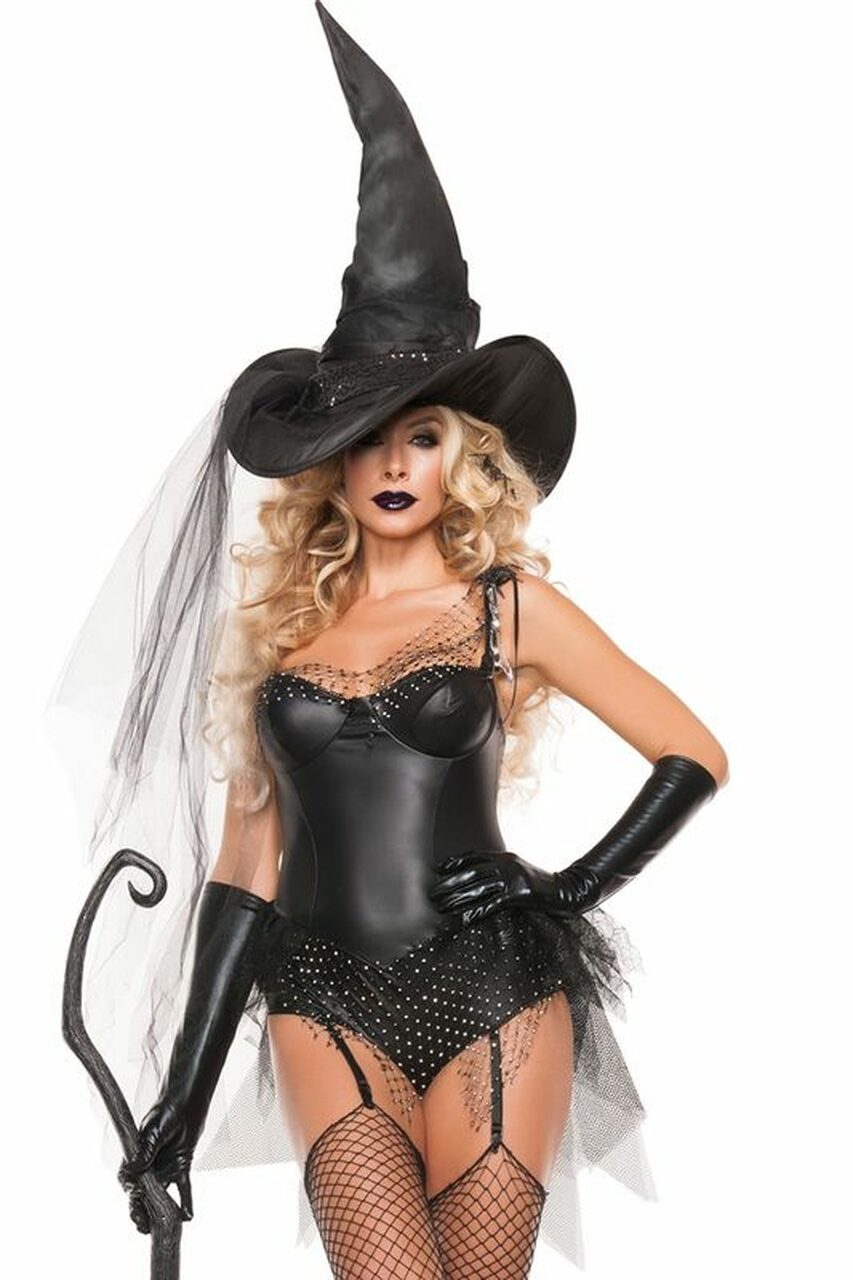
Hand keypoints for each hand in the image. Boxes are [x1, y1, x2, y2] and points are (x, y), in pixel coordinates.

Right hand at [118, 1097, 195, 1233]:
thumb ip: (146, 1151)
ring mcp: (164, 1170)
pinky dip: (186, 1202)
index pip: (130, 1184)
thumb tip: (134, 1169)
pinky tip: (188, 1215)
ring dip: (160, 1213)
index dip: (132, 1195)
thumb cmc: (164, 1112)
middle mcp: (148, 1169)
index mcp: (135, 1160)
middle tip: (143, 1225)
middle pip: (143, 1196)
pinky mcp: (181, 1168)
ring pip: (160, 1197)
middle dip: (141, 1212)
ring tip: (162, 1227)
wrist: (185, 1103)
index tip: (134, 1201)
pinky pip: (183, 1189)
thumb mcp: (153, 1131)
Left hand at [429, 849, 590, 924]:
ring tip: (441, 908)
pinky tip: (462, 920)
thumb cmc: (539, 884)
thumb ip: (499, 871)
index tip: (438, 870)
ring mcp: (511, 878)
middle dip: (449, 884)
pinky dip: (475, 913)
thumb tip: (479, 880)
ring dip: (457, 899)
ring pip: (477, 889)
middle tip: (432, 894)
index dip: (454, 863)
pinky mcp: (518, 895)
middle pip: (471, 873)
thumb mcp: (517, 871)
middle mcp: (505, 864)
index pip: (473, 857)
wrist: (564, 891)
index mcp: (504, 857)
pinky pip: (491, 905)